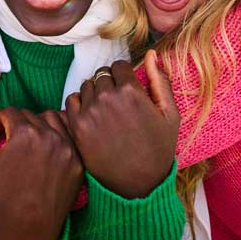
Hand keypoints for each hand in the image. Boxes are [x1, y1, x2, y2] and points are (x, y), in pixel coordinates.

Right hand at [0, 99, 83, 239]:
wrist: (28, 231)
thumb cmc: (0, 197)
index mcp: (24, 135)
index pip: (11, 112)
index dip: (1, 124)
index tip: (0, 138)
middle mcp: (50, 137)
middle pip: (31, 115)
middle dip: (19, 126)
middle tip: (13, 147)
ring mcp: (67, 149)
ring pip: (51, 120)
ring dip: (39, 127)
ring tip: (30, 147)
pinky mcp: (78, 161)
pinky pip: (67, 137)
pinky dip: (56, 138)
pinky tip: (46, 153)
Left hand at [65, 51, 179, 198]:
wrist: (138, 186)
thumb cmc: (158, 150)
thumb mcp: (169, 115)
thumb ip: (160, 81)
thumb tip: (150, 54)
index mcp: (130, 91)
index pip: (119, 65)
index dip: (124, 76)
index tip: (128, 90)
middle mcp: (107, 97)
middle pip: (101, 74)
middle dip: (110, 84)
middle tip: (118, 104)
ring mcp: (89, 112)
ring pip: (86, 85)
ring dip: (94, 93)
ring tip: (106, 111)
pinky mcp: (76, 126)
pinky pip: (71, 101)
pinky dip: (80, 105)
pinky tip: (92, 117)